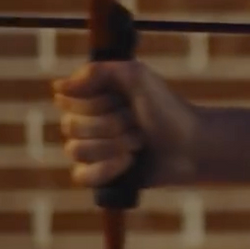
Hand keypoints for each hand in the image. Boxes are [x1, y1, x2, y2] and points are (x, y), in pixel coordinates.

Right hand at [52, 61, 200, 188]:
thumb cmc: (166, 109)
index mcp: (90, 97)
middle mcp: (85, 122)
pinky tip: (129, 163)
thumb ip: (98, 72)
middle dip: (112, 125)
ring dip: (116, 145)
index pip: (66, 101)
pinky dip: (109, 169)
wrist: (191, 145)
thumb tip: (58, 87)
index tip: (124, 99)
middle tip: (138, 122)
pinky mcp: (100, 176)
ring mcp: (91, 150)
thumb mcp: (137, 77)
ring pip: (77, 151)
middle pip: (71, 127)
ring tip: (139, 142)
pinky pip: (82, 176)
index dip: (97, 103)